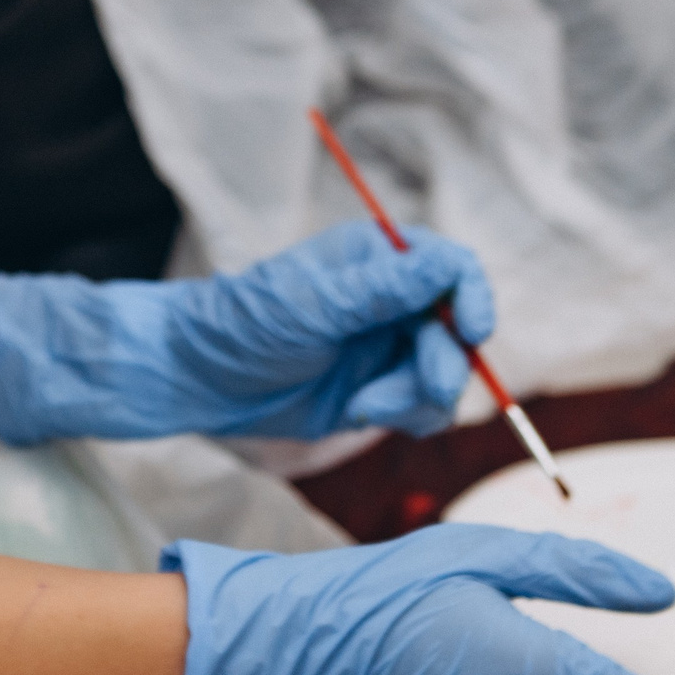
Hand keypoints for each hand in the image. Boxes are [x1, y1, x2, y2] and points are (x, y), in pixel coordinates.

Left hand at [0, 220, 493, 444]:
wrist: (201, 380)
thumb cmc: (243, 325)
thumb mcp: (310, 305)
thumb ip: (380, 290)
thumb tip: (447, 264)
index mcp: (379, 259)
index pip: (453, 269)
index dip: (473, 297)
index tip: (471, 330)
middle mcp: (393, 301)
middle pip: (461, 330)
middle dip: (442, 364)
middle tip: (405, 391)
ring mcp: (390, 347)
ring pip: (448, 375)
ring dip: (418, 396)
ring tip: (366, 405)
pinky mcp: (382, 390)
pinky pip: (425, 408)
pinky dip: (405, 415)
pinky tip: (360, 413)